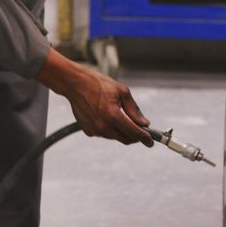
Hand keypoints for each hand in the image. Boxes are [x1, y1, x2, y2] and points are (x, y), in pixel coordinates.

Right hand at [37, 48, 152, 146]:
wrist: (75, 84)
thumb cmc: (99, 84)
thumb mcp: (122, 92)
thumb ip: (134, 110)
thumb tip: (144, 123)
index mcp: (113, 115)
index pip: (134, 132)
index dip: (145, 138)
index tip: (150, 142)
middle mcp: (103, 126)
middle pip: (125, 139)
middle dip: (135, 137)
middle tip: (141, 131)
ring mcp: (95, 130)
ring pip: (115, 137)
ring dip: (122, 132)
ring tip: (122, 119)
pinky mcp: (88, 131)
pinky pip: (105, 134)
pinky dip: (110, 130)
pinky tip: (108, 117)